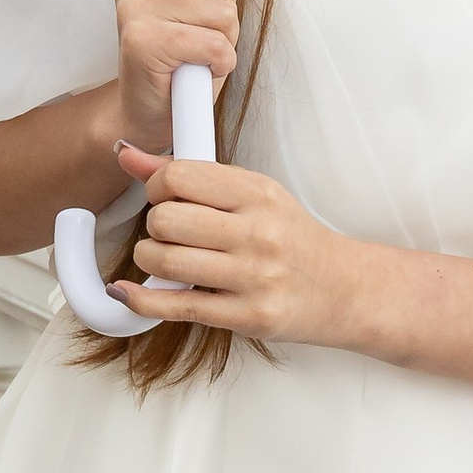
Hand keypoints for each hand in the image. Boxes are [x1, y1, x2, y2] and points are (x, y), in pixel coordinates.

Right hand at [110, 0, 239, 154]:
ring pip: (224, 11)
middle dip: (225, 9)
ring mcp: (134, 4)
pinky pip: (217, 45)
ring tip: (192, 52)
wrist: (150, 111)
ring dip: (221, 40)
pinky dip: (217, 65)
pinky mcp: (144, 40)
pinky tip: (192, 70)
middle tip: (195, 30)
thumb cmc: (179, 48)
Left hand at [117, 143, 364, 346]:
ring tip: (161, 259)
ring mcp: (254, 277)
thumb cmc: (292, 240)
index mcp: (258, 194)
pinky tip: (127, 292)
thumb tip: (128, 156)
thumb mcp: (254, 195)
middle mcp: (258, 233)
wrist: (345, 289)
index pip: (180, 176)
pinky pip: (176, 306)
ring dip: (148, 260)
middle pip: (166, 220)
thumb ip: (192, 176)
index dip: (156, 186)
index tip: (163, 197)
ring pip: (165, 262)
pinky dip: (141, 299)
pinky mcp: (248, 316)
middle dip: (154, 226)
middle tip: (168, 232)